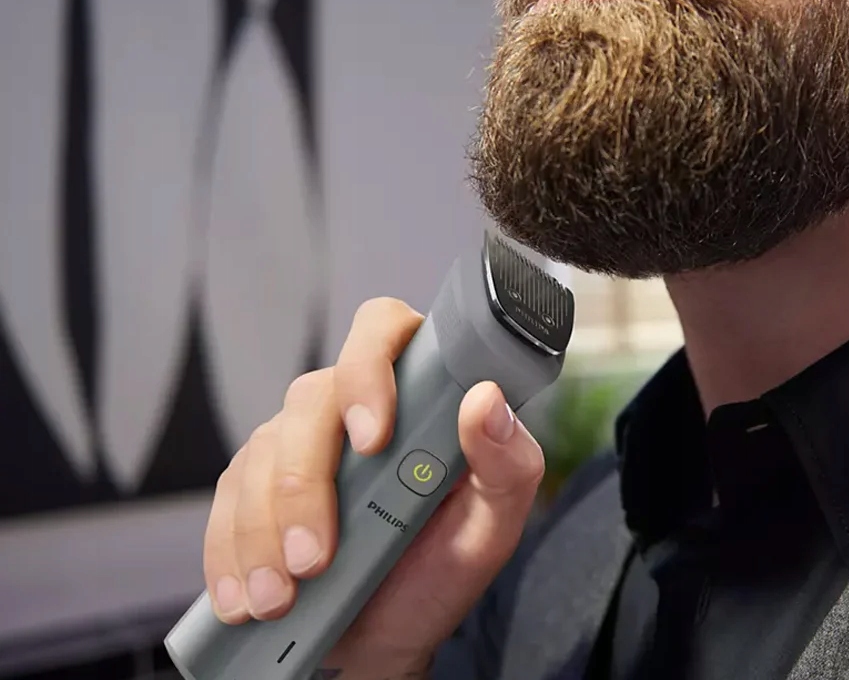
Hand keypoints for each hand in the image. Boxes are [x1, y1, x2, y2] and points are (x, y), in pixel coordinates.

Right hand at [201, 297, 545, 674]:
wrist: (386, 634)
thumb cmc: (443, 566)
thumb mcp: (492, 526)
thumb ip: (507, 463)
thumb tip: (486, 399)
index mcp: (416, 391)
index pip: (384, 329)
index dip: (369, 369)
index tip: (372, 439)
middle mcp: (349, 404)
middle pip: (309, 401)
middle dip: (305, 487)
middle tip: (315, 560)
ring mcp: (295, 442)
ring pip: (259, 456)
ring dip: (262, 535)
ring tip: (279, 599)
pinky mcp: (250, 485)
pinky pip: (224, 503)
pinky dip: (229, 556)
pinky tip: (242, 600)